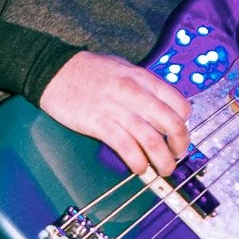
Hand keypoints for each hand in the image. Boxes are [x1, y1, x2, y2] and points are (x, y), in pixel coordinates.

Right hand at [38, 51, 190, 178]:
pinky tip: (139, 169)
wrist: (54, 71)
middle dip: (179, 146)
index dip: (184, 124)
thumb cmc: (87, 70)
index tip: (179, 134)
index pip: (179, 104)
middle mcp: (135, 93)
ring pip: (152, 140)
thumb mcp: (123, 69)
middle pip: (171, 124)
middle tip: (176, 156)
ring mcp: (117, 109)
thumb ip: (142, 87)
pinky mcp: (99, 124)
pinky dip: (137, 162)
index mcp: (143, 78)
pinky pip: (126, 147)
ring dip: (162, 160)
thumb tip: (158, 107)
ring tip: (163, 169)